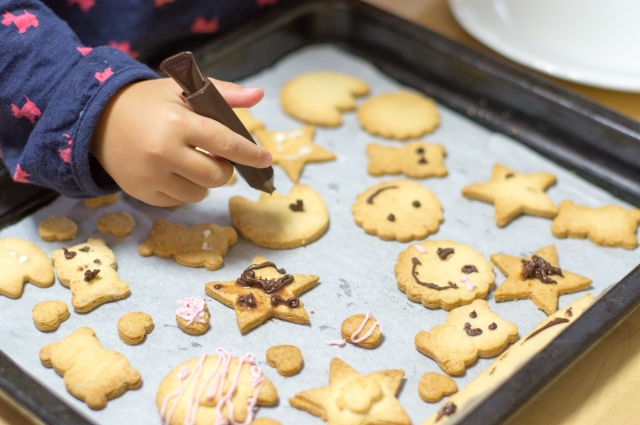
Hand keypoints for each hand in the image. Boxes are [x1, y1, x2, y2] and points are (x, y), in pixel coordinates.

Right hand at [90, 78, 271, 205]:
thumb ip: (223, 93)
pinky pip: (178, 201)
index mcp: (177, 124)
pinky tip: (171, 171)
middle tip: (216, 156)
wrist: (97, 117)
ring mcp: (150, 176)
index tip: (266, 159)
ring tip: (190, 161)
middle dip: (225, 169)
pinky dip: (183, 189)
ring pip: (199, 193)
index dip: (250, 154)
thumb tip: (258, 96)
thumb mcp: (183, 90)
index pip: (226, 143)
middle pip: (216, 176)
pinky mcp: (141, 192)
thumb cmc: (149, 102)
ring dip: (204, 181)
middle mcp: (163, 153)